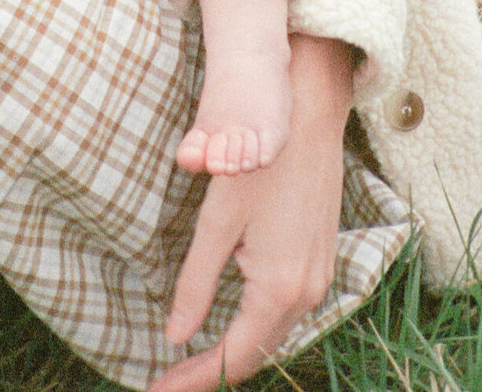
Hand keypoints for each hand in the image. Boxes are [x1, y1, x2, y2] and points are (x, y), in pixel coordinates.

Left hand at [154, 36, 354, 391]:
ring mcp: (320, 276)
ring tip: (195, 359)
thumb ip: (196, 283)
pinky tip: (234, 321)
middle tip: (170, 380)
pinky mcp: (321, 258)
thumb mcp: (216, 222)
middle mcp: (307, 292)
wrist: (310, 118)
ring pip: (274, 333)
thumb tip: (176, 333)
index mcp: (278, 289)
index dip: (197, 378)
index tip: (160, 391)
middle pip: (257, 351)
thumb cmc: (258, 163)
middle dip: (213, 370)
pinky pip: (289, 310)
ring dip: (236, 350)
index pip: (234, 357)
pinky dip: (258, 325)